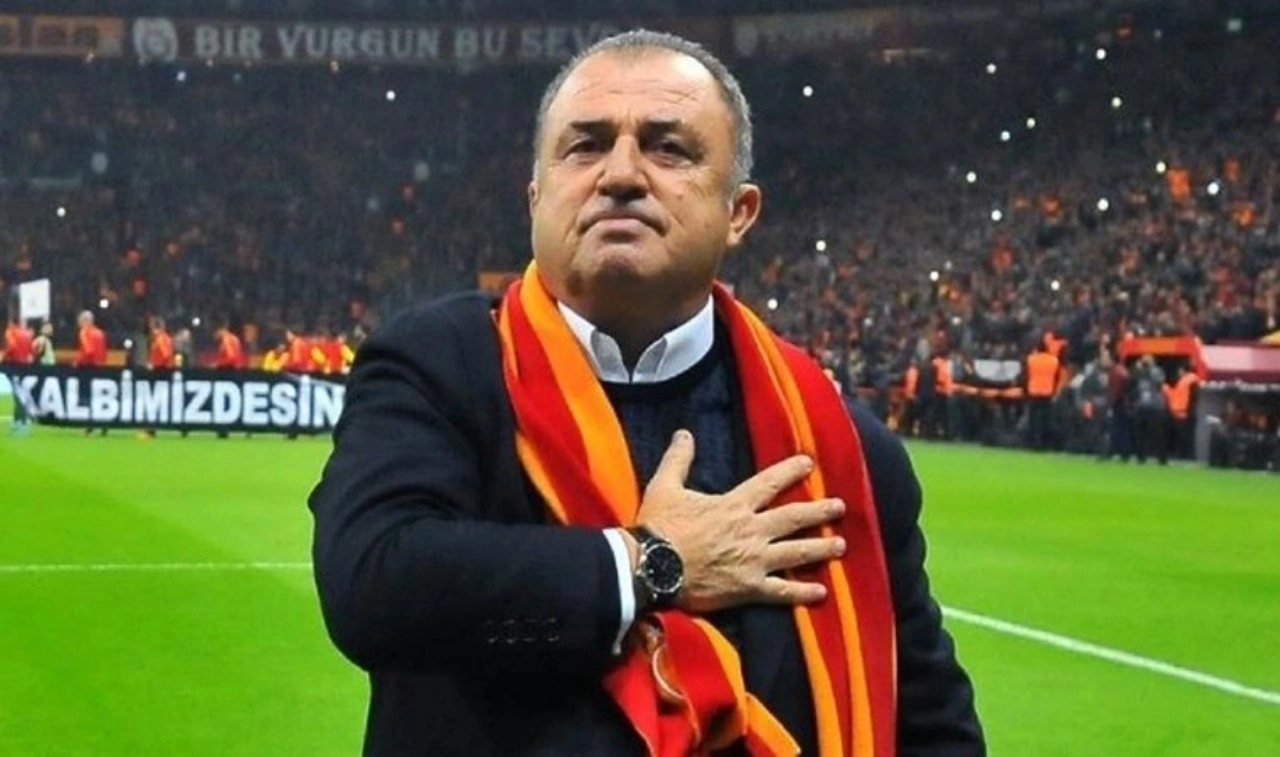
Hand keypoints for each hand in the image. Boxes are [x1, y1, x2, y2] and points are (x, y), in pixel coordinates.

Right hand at [633, 430, 846, 613]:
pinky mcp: (748, 588)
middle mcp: (750, 531)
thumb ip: (678, 459)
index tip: (809, 463)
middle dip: (819, 511)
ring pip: (796, 553)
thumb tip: (683, 433)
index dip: (791, 471)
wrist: (651, 567)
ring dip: (821, 548)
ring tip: (841, 545)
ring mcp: (753, 561)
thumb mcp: (665, 486)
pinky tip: (821, 593)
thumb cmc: (658, 527)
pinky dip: (802, 592)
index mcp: (733, 506)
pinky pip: (781, 591)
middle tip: (840, 507)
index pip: (769, 483)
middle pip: (793, 518)